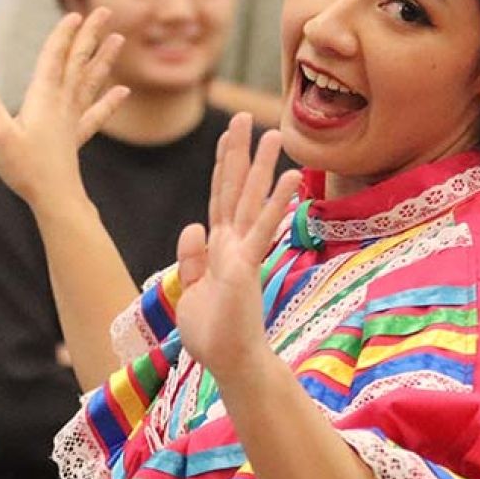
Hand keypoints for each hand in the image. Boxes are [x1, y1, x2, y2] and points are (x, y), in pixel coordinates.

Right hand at [0, 8, 129, 208]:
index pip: (54, 59)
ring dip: (104, 60)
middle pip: (78, 63)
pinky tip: (122, 92)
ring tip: (119, 40)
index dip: (63, 36)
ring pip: (91, 82)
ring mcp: (72, 120)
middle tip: (106, 12)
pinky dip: (109, 102)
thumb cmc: (25, 170)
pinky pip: (96, 114)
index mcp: (43, 99)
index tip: (75, 14)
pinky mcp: (76, 138)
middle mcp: (61, 104)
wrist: (55, 199)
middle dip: (90, 36)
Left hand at [173, 115, 300, 383]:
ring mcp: (243, 252)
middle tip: (245, 115)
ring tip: (274, 133)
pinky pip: (262, 228)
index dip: (220, 166)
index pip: (218, 197)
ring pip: (252, 201)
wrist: (230, 363)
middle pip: (235, 188)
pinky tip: (290, 177)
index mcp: (218, 248)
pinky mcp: (247, 266)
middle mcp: (234, 244)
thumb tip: (194, 224)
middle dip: (239, 152)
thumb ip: (191, 257)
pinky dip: (276, 202)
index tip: (226, 136)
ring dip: (263, 167)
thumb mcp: (189, 289)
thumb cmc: (213, 332)